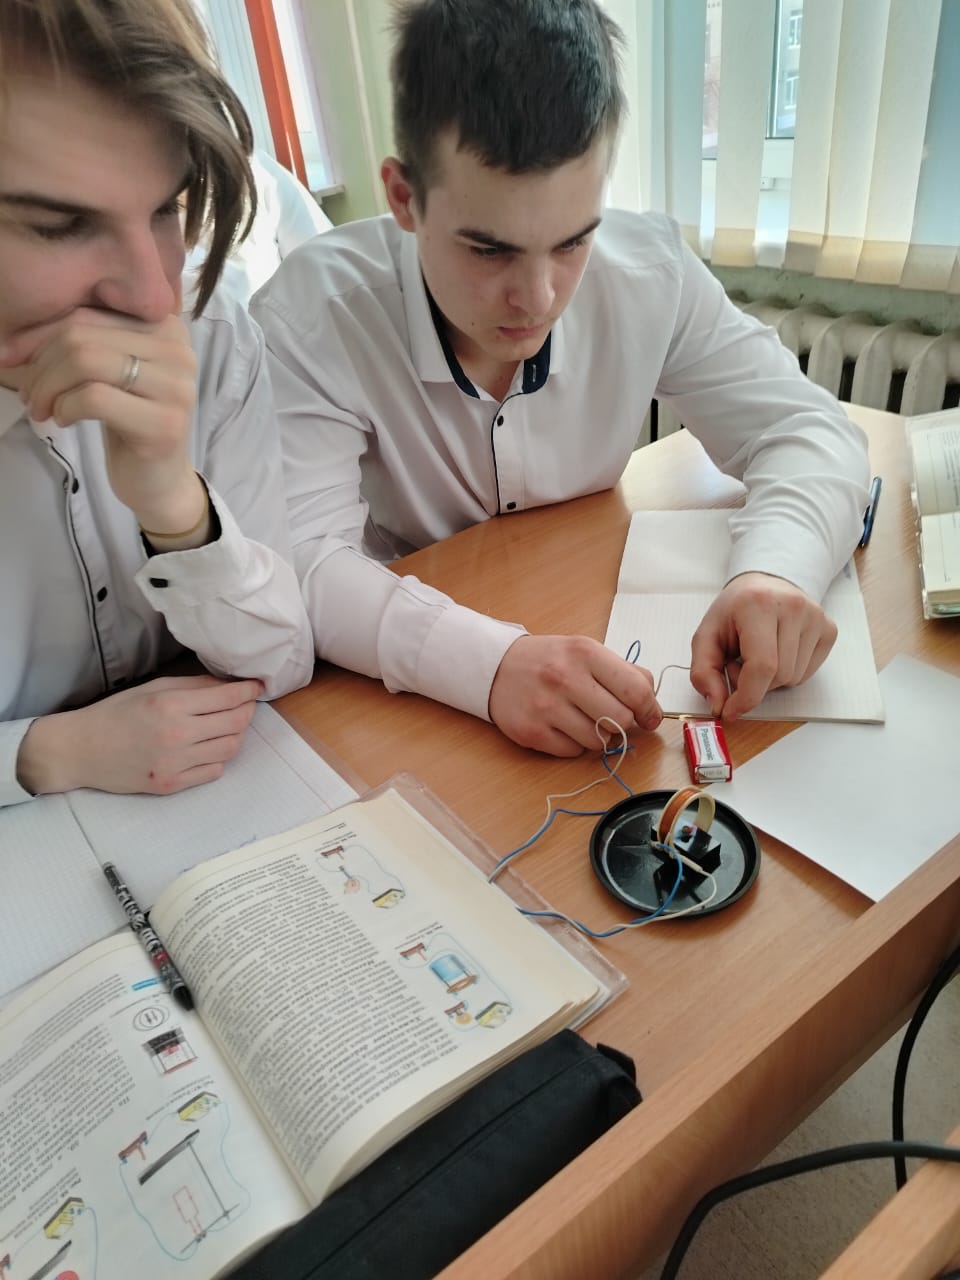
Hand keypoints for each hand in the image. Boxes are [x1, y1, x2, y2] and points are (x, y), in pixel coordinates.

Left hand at [2, 309, 204, 534]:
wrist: (159, 481)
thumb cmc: (129, 421)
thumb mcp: (106, 372)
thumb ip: (77, 343)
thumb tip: (11, 339)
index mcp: (165, 326)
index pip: (86, 313)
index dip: (39, 335)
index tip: (12, 359)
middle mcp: (179, 350)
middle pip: (82, 336)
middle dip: (41, 366)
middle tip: (29, 395)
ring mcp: (176, 387)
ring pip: (86, 361)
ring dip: (49, 388)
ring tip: (43, 408)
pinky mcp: (165, 423)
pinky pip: (94, 398)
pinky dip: (66, 408)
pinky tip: (65, 420)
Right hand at [16, 675, 261, 796]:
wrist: (82, 750)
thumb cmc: (116, 714)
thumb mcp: (153, 688)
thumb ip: (193, 686)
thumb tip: (228, 685)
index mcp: (171, 705)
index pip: (227, 698)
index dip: (248, 691)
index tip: (256, 687)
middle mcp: (177, 735)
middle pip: (236, 723)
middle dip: (247, 711)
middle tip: (246, 705)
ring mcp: (175, 764)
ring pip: (230, 749)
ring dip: (235, 735)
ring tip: (227, 726)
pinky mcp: (171, 784)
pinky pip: (213, 771)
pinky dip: (218, 758)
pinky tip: (208, 748)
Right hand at [488, 634, 661, 756]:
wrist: (496, 667)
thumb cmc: (549, 661)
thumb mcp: (586, 651)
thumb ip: (623, 672)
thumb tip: (652, 705)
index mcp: (585, 653)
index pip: (636, 690)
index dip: (650, 709)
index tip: (649, 717)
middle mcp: (565, 678)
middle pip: (620, 720)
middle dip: (622, 723)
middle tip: (611, 717)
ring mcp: (546, 707)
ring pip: (598, 741)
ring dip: (597, 735)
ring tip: (582, 718)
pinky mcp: (531, 732)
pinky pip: (573, 752)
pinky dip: (573, 744)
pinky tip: (561, 726)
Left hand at [690, 573, 837, 719]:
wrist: (765, 584)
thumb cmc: (734, 611)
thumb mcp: (706, 636)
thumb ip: (703, 673)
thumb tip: (718, 705)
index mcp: (759, 605)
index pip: (762, 666)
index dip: (746, 696)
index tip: (730, 711)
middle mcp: (793, 607)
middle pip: (778, 676)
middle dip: (754, 683)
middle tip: (739, 662)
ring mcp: (816, 618)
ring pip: (793, 679)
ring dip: (771, 679)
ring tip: (758, 654)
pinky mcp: (828, 629)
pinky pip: (807, 674)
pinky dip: (788, 673)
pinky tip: (778, 652)